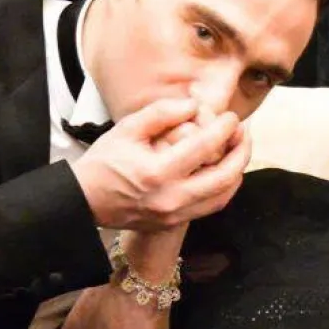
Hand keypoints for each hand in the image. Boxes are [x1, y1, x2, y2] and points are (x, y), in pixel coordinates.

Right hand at [71, 98, 251, 230]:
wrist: (84, 201)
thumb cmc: (104, 162)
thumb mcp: (127, 129)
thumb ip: (162, 114)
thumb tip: (194, 105)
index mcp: (158, 172)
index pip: (205, 147)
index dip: (225, 128)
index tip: (232, 116)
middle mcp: (171, 198)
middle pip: (225, 176)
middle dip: (242, 151)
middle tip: (244, 133)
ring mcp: (175, 215)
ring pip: (224, 195)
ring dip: (237, 171)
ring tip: (239, 150)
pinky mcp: (175, 223)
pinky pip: (211, 206)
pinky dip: (224, 188)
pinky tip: (225, 171)